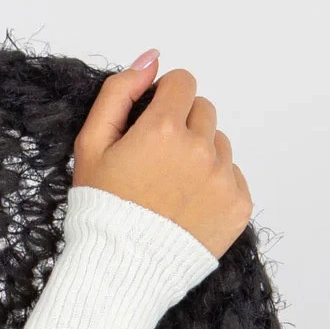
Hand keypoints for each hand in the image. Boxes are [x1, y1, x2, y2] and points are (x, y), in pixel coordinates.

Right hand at [72, 49, 252, 258]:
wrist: (121, 269)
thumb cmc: (101, 207)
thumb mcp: (91, 145)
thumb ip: (119, 93)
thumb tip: (151, 58)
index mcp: (162, 129)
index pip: (182, 83)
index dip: (163, 99)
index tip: (149, 123)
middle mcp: (199, 149)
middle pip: (203, 110)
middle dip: (182, 125)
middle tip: (156, 160)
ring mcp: (223, 178)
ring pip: (218, 143)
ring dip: (199, 154)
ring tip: (170, 186)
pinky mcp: (239, 205)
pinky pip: (232, 175)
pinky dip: (213, 184)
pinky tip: (186, 204)